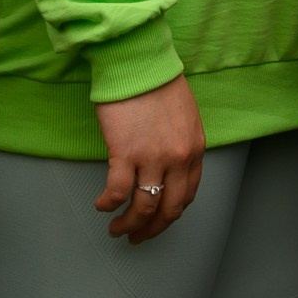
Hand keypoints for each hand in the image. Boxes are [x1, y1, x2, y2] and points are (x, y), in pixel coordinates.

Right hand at [94, 74, 204, 243]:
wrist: (138, 60)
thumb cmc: (157, 81)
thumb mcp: (184, 116)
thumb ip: (180, 144)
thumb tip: (168, 167)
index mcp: (194, 149)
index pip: (187, 196)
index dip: (170, 215)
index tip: (158, 222)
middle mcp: (178, 159)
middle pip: (168, 209)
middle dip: (152, 230)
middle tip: (137, 237)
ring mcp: (153, 158)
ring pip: (144, 207)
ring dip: (129, 225)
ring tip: (117, 229)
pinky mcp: (126, 152)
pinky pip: (118, 192)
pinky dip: (109, 204)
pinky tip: (102, 205)